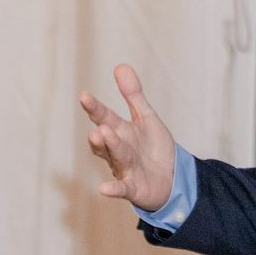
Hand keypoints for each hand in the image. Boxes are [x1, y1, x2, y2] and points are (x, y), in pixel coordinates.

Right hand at [80, 64, 177, 210]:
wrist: (171, 178)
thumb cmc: (153, 148)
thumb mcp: (146, 118)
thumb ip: (133, 95)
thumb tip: (120, 65)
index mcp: (120, 131)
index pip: (105, 117)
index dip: (95, 108)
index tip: (84, 96)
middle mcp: (117, 150)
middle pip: (106, 139)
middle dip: (101, 132)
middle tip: (98, 124)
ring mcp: (124, 169)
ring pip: (115, 158)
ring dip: (109, 147)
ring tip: (102, 135)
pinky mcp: (133, 188)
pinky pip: (122, 189)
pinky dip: (113, 189)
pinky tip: (103, 189)